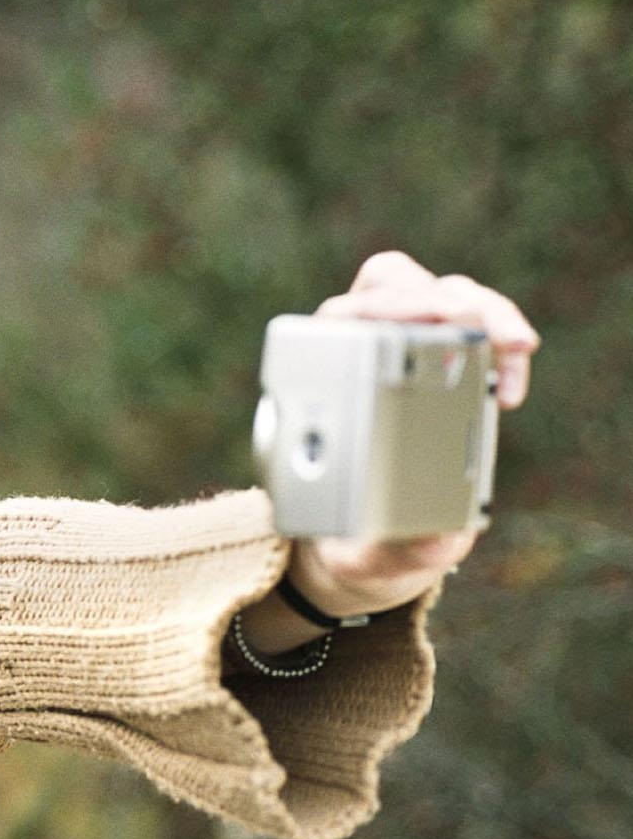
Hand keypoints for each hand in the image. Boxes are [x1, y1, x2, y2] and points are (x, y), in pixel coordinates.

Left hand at [243, 252, 540, 649]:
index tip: (409, 325)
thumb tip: (433, 536)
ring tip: (515, 346)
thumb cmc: (355, 540)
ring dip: (484, 310)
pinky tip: (511, 384)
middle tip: (470, 323)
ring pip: (444, 295)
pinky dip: (503, 341)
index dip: (376, 310)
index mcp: (322, 390)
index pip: (341, 318)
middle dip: (433, 295)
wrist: (369, 549)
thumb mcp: (367, 553)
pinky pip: (482, 329)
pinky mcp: (455, 367)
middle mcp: (362, 359)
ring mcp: (411, 356)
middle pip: (391, 285)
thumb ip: (393, 550)